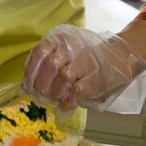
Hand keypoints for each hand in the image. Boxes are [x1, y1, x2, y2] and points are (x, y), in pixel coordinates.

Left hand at [22, 24, 145, 111]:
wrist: (119, 57)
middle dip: (41, 85)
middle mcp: (72, 48)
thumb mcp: (66, 51)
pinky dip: (67, 102)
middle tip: (41, 96)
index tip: (26, 87)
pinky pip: (76, 92)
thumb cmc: (87, 57)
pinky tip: (64, 107)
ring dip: (54, 93)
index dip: (30, 72)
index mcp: (61, 39)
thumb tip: (25, 85)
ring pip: (62, 77)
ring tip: (54, 99)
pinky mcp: (96, 79)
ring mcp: (85, 62)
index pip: (39, 52)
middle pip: (49, 66)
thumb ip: (47, 62)